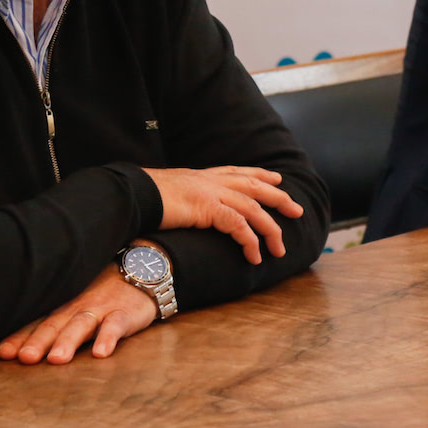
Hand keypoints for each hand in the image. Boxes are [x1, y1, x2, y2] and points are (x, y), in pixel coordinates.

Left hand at [0, 264, 156, 364]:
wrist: (141, 271)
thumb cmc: (100, 293)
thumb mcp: (72, 303)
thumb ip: (50, 322)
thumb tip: (15, 347)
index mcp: (62, 306)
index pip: (37, 321)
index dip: (20, 336)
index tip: (4, 353)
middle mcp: (77, 307)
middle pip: (54, 323)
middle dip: (39, 340)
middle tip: (25, 358)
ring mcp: (101, 309)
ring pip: (82, 324)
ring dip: (68, 341)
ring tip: (57, 359)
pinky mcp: (125, 314)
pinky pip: (116, 325)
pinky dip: (108, 338)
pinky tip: (101, 353)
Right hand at [143, 165, 304, 264]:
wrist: (130, 195)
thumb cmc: (142, 198)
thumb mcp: (168, 194)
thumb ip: (183, 199)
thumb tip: (184, 208)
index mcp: (202, 176)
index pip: (238, 171)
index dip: (260, 174)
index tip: (277, 178)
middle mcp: (210, 181)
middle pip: (255, 186)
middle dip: (279, 198)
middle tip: (297, 210)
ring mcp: (211, 193)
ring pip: (253, 208)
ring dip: (270, 230)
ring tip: (279, 249)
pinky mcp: (208, 208)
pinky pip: (239, 226)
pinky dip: (251, 242)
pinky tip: (255, 256)